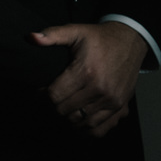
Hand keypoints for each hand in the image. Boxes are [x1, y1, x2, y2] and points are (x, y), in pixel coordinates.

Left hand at [29, 21, 147, 136]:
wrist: (129, 41)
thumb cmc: (99, 37)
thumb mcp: (75, 30)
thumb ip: (52, 35)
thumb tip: (31, 38)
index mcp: (86, 71)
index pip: (55, 95)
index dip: (42, 96)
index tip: (39, 92)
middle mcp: (100, 89)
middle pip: (65, 110)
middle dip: (53, 106)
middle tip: (50, 100)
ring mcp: (112, 100)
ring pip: (81, 122)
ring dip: (68, 119)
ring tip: (62, 109)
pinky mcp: (121, 107)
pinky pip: (100, 129)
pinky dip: (87, 130)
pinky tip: (79, 122)